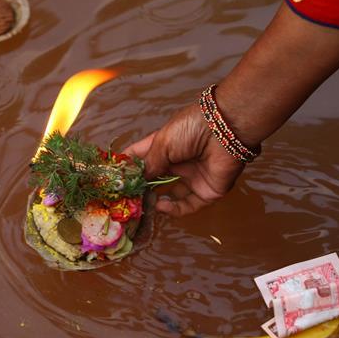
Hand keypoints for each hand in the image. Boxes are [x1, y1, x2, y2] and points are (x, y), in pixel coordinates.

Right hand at [125, 104, 244, 215]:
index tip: (113, 179)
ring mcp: (192, 178)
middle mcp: (178, 163)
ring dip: (155, 202)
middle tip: (125, 199)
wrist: (225, 130)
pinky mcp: (206, 192)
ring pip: (171, 196)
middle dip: (140, 189)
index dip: (128, 168)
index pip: (142, 158)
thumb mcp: (162, 143)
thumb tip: (137, 181)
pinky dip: (174, 209)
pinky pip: (188, 205)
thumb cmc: (191, 128)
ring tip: (142, 206)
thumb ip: (148, 164)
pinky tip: (161, 206)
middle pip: (155, 180)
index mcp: (165, 146)